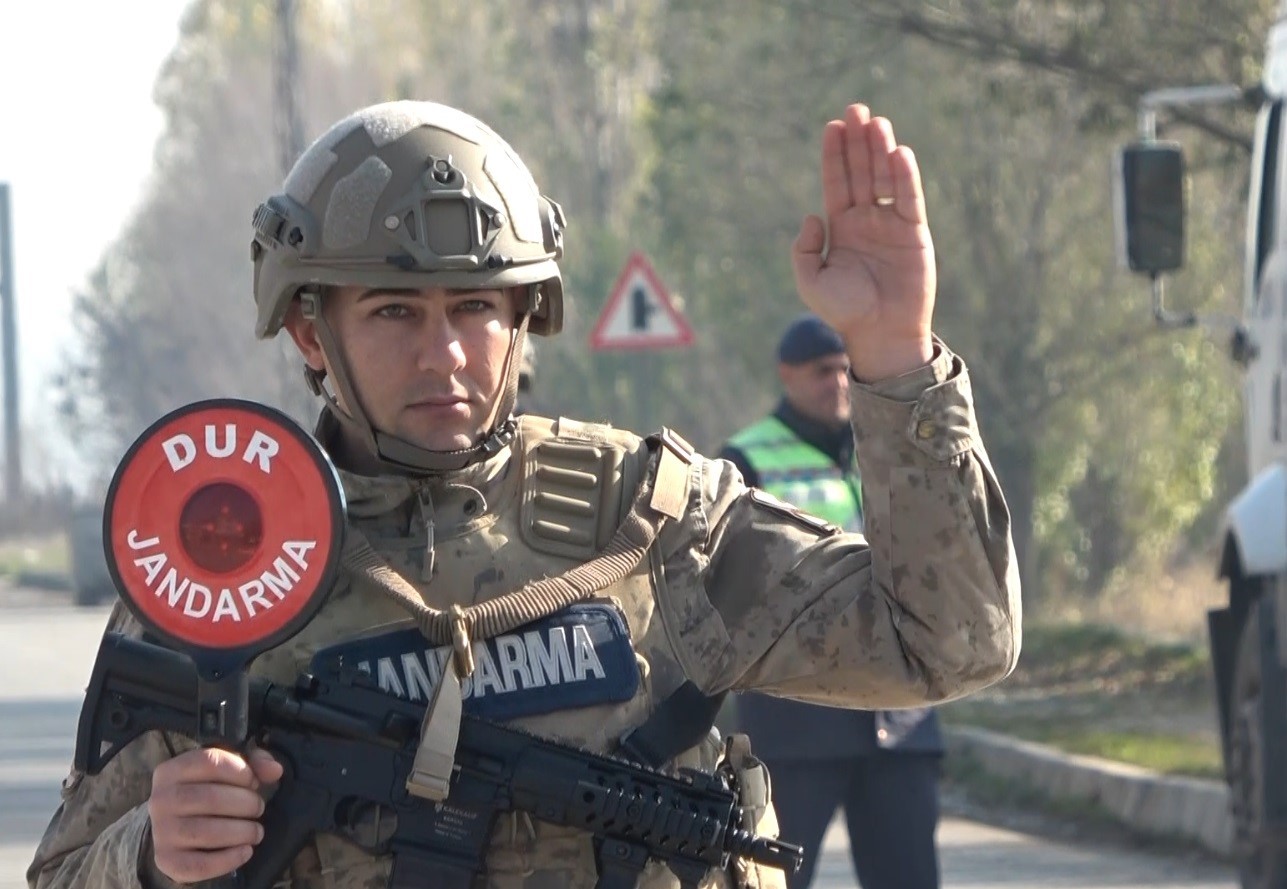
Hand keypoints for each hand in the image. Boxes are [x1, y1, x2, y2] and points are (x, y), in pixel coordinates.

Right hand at [148, 746, 282, 882]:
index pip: (209, 761)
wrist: (177, 828)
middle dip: (245, 803)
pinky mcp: (166, 860)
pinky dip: (227, 859)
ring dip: (241, 831)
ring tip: (256, 831)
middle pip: (209, 798)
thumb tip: (275, 770)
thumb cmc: (208, 791)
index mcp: (171, 771)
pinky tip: (246, 851)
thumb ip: (254, 763)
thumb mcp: (228, 770)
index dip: (240, 771)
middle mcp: (160, 800)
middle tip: (259, 808)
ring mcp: (161, 832)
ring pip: (204, 832)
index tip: (253, 782)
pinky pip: (198, 865)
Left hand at [791, 103, 935, 380]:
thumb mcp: (811, 282)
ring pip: (886, 178)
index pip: (837, 182)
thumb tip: (812, 216)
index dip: (835, 154)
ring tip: (876, 122)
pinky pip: (909, 199)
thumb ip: (804, 250)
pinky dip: (905, 177)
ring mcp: (891, 225)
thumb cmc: (844, 312)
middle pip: (861, 171)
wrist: (879, 333)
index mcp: (841, 228)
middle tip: (856, 109)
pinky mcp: (914, 234)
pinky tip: (899, 153)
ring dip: (880, 150)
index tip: (832, 126)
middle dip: (858, 141)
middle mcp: (866, 220)